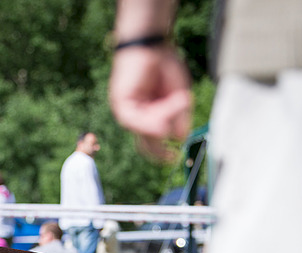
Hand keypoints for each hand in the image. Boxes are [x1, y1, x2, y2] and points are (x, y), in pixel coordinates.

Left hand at [109, 44, 192, 160]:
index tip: (174, 159)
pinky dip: (152, 121)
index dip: (162, 155)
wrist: (153, 45)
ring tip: (178, 99)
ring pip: (147, 133)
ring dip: (166, 119)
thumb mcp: (179, 97)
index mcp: (148, 118)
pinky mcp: (122, 105)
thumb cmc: (165, 67)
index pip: (152, 144)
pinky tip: (163, 113)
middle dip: (165, 140)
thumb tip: (179, 139)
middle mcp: (135, 118)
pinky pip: (136, 122)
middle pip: (149, 144)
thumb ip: (179, 118)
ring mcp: (127, 113)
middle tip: (175, 145)